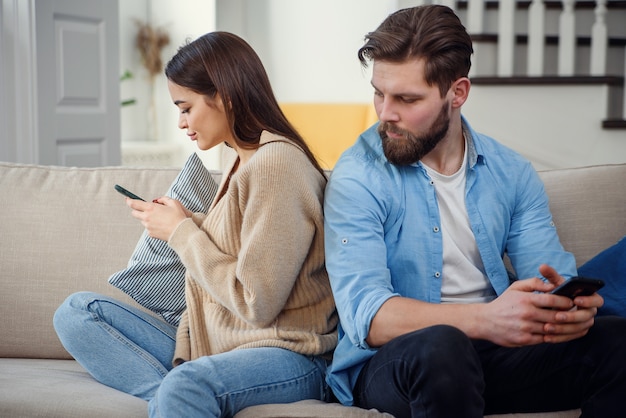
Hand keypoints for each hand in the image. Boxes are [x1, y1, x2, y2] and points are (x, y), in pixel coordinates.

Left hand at [126, 196, 189, 240]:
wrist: (181, 232)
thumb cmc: (178, 216)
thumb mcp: (173, 202)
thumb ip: (163, 199)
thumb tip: (157, 201)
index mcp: (151, 208)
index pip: (134, 204)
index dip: (129, 200)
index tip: (127, 199)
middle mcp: (147, 217)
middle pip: (134, 213)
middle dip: (137, 210)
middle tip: (145, 209)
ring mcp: (148, 226)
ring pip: (143, 221)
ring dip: (147, 219)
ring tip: (160, 219)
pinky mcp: (150, 234)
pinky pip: (148, 228)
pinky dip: (153, 226)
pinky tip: (162, 226)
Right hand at [480, 264, 599, 346]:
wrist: (485, 321)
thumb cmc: (504, 303)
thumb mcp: (515, 287)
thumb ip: (534, 283)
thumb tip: (552, 284)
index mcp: (526, 299)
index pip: (553, 299)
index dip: (566, 301)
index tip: (572, 302)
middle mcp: (527, 314)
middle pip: (556, 316)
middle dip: (569, 315)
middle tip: (577, 314)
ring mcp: (526, 328)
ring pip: (553, 329)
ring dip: (565, 327)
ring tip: (572, 324)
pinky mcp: (525, 340)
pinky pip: (545, 339)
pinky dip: (555, 336)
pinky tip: (560, 332)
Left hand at [538, 264, 602, 343]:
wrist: (551, 306)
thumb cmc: (556, 291)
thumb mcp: (554, 283)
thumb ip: (550, 275)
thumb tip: (542, 266)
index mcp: (589, 297)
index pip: (597, 300)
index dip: (588, 300)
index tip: (575, 299)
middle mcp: (590, 310)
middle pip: (588, 316)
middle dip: (573, 316)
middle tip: (558, 315)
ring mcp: (584, 322)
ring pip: (579, 328)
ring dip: (564, 328)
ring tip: (547, 327)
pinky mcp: (576, 332)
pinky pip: (571, 337)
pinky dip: (559, 337)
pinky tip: (547, 336)